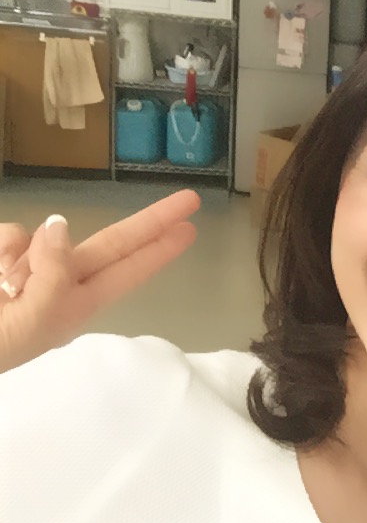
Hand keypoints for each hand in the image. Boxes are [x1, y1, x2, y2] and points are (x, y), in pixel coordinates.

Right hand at [0, 190, 199, 373]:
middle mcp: (55, 285)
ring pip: (38, 236)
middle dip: (148, 223)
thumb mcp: (32, 322)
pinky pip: (5, 236)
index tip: (192, 228)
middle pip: (110, 245)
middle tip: (190, 200)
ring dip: (20, 253)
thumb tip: (57, 226)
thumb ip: (52, 276)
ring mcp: (22, 270)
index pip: (127, 271)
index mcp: (74, 305)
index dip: (158, 249)